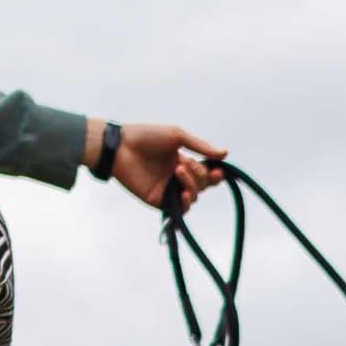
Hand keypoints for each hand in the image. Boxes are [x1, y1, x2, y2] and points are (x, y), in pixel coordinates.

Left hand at [91, 121, 226, 211]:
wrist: (120, 146)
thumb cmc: (145, 137)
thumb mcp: (177, 136)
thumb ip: (200, 146)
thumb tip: (225, 153)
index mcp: (182, 162)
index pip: (206, 174)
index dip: (214, 175)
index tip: (218, 171)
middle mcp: (176, 177)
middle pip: (202, 185)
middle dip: (200, 175)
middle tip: (185, 163)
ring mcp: (168, 190)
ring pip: (193, 197)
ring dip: (191, 184)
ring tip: (178, 170)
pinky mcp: (158, 200)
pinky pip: (180, 209)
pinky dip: (186, 203)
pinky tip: (183, 194)